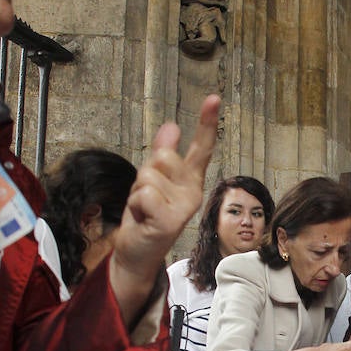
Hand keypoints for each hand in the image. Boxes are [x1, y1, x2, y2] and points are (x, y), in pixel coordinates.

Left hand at [110, 96, 219, 323]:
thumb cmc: (145, 217)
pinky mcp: (171, 220)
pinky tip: (143, 219)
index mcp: (190, 180)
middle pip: (162, 157)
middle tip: (146, 198)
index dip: (206, 122)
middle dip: (145, 174)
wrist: (136, 252)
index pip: (201, 148)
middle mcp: (192, 192)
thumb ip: (162, 153)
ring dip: (137, 191)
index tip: (214, 98)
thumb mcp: (151, 181)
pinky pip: (145, 193)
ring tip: (144, 210)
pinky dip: (136, 205)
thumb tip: (172, 125)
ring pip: (149, 175)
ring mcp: (184, 207)